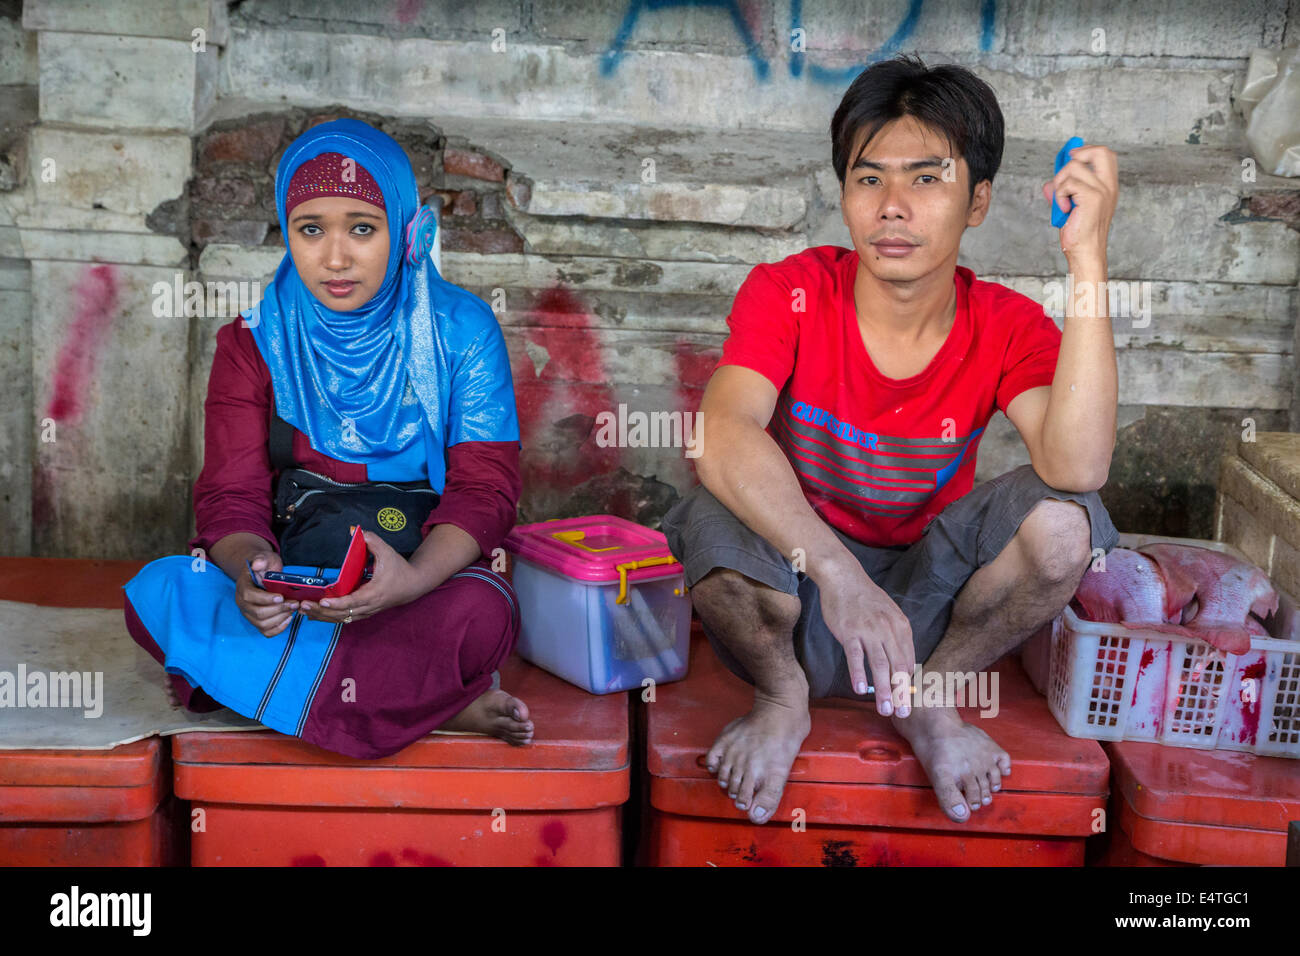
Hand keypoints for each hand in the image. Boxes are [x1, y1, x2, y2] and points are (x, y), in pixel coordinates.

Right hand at [235, 549, 297, 637]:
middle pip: (258, 613)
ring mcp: (249, 614)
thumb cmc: (264, 566)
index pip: (249, 597)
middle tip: (294, 603)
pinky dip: (278, 628)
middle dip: (279, 609)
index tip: (281, 596)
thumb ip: (261, 559)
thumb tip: (258, 564)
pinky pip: (266, 632)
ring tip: (292, 609)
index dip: (265, 599)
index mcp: (242, 587)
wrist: (262, 573)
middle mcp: (243, 604)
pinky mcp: (257, 622)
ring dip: (280, 618)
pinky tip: (288, 618)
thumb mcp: (264, 558)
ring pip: (262, 624)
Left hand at [299, 531, 428, 624]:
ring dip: (323, 616)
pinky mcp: (365, 613)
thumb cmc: (400, 568)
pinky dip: (330, 617)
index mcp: (374, 592)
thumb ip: (372, 540)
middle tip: (303, 606)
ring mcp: (367, 611)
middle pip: (343, 614)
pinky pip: (345, 618)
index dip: (337, 603)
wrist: (414, 585)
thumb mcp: (388, 551)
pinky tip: (315, 615)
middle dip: (322, 611)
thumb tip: (353, 530)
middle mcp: (370, 606)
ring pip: (342, 619)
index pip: (353, 601)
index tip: (322, 600)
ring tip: (304, 611)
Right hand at [817, 561, 914, 716]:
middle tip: (903, 714)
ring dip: (883, 690)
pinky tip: (860, 690)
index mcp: (901, 627)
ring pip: (880, 666)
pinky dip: (859, 674)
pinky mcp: (849, 632)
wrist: (844, 577)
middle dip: (901, 694)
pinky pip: (856, 657)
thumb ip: (896, 637)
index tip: (906, 701)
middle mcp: (888, 630)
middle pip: (898, 668)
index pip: (908, 661)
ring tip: (884, 709)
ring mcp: (869, 631)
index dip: (908, 684)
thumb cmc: (865, 598)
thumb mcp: (889, 614)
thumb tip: (901, 663)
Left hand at [1042, 144, 1117, 262]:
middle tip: (1066, 172)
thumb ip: (1061, 193)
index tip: (1071, 156)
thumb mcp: (1069, 207)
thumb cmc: (1079, 232)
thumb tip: (1048, 185)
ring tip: (1062, 200)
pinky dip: (1059, 195)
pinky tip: (1063, 209)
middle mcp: (1109, 186)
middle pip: (1100, 151)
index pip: (1105, 154)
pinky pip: (1068, 184)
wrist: (1085, 251)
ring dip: (1060, 182)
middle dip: (1077, 156)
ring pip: (1074, 167)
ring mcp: (1102, 190)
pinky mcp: (1093, 197)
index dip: (1086, 150)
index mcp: (1108, 186)